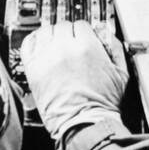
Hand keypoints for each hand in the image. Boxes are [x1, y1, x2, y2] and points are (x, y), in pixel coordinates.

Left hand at [21, 20, 127, 143]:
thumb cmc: (102, 105)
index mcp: (87, 47)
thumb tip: (108, 35)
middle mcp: (65, 49)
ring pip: (45, 31)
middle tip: (69, 43)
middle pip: (62, 26)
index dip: (82, 31)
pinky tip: (39, 45)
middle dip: (67, 33)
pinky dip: (33, 41)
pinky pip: (28, 44)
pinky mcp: (33, 69)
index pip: (81, 25)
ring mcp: (47, 58)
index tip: (82, 37)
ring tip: (55, 45)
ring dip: (51, 36)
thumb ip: (116, 49)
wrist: (84, 124)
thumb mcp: (120, 74)